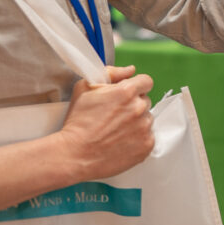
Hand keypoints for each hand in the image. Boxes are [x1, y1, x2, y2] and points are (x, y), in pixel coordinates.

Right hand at [57, 65, 154, 180]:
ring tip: (117, 130)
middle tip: (116, 115)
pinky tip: (122, 141)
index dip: (136, 86)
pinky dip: (138, 139)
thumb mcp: (85, 88)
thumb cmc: (78, 123)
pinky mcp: (146, 146)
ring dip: (137, 122)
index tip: (128, 95)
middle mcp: (139, 109)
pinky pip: (148, 137)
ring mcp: (144, 128)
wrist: (75, 155)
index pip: (146, 81)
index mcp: (127, 92)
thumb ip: (111, 73)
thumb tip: (130, 70)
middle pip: (145, 101)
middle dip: (133, 105)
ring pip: (147, 119)